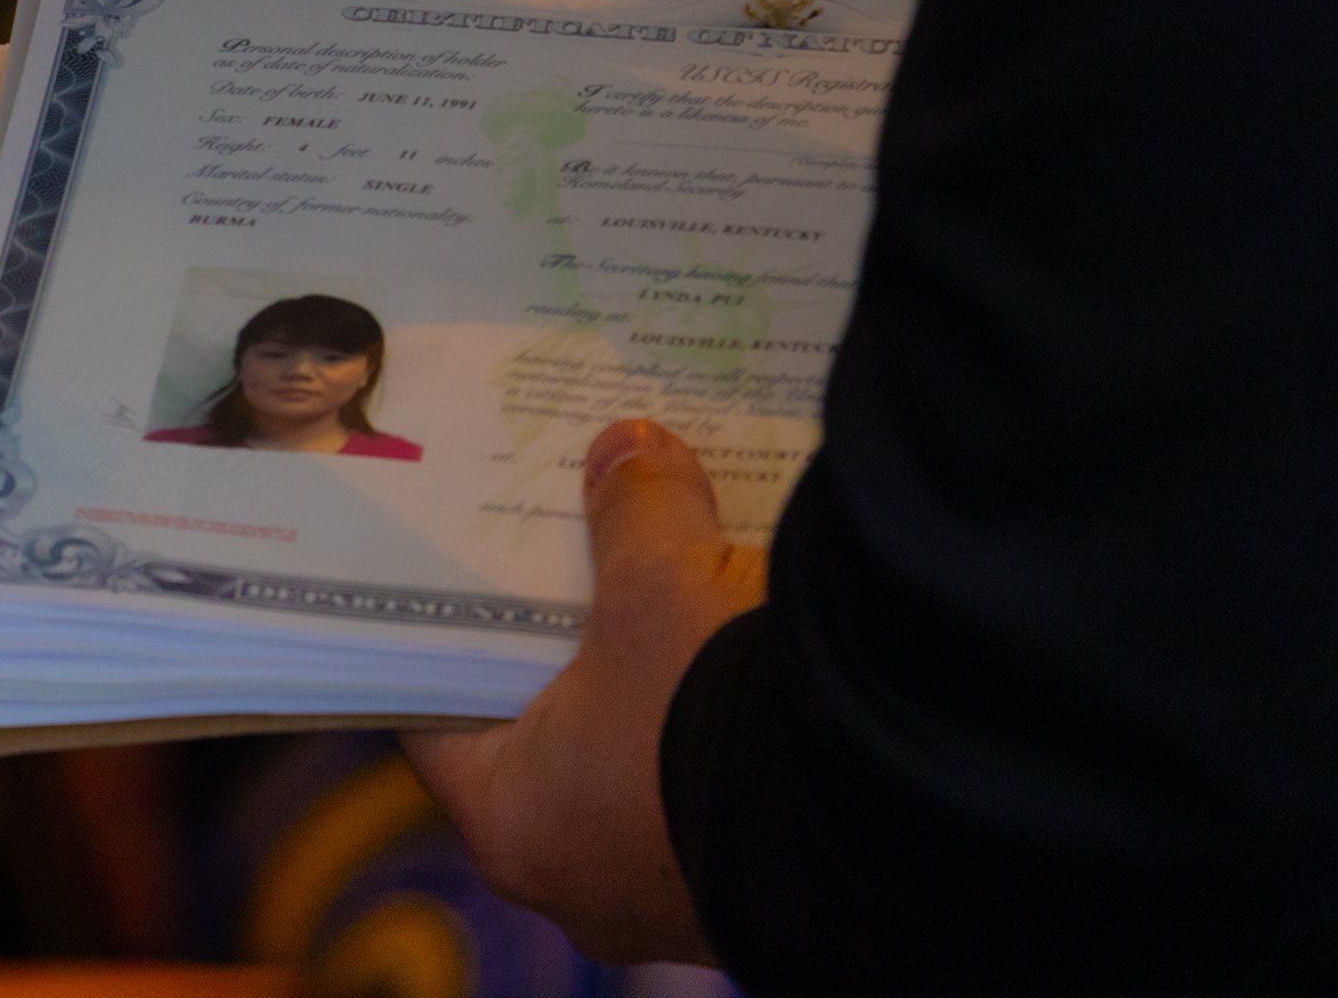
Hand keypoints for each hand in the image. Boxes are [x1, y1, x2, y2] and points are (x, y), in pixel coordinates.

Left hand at [402, 421, 764, 964]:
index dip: (452, 632)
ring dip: (649, 680)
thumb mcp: (664, 583)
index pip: (442, 713)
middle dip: (563, 643)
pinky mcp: (750, 881)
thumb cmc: (719, 710)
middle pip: (544, 729)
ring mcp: (670, 891)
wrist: (895, 812)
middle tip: (565, 551)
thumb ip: (635, 509)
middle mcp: (580, 878)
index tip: (460, 568)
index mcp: (514, 823)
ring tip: (661, 582)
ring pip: (633, 755)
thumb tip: (630, 447)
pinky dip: (709, 718)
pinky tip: (735, 641)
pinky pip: (706, 781)